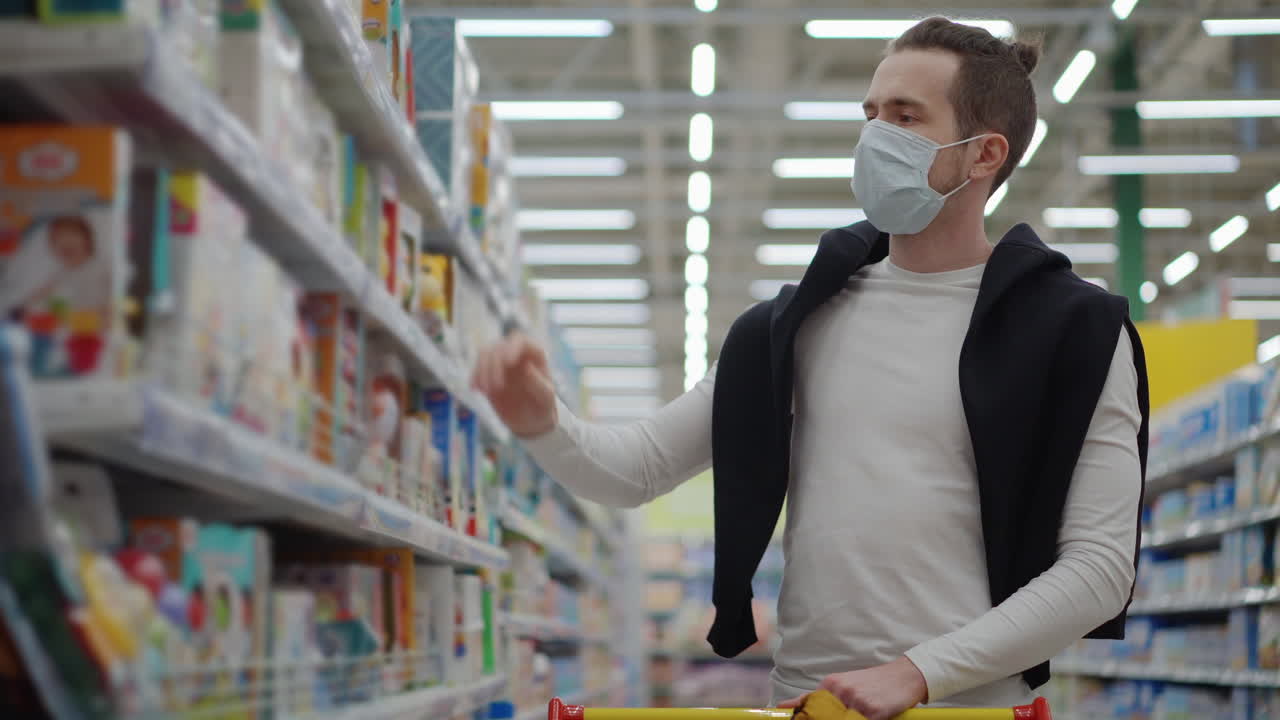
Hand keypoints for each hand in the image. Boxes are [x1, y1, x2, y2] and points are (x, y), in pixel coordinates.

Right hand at [471, 333, 557, 437]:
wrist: (530, 421)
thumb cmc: (543, 407)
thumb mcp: (545, 399)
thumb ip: (538, 383)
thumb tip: (526, 367)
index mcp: (534, 354)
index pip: (520, 340)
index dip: (512, 347)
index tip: (508, 362)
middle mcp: (516, 353)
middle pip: (499, 347)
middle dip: (494, 365)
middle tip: (497, 388)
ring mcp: (501, 361)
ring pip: (485, 353)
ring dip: (482, 370)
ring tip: (486, 391)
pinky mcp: (488, 373)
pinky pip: (477, 367)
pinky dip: (475, 376)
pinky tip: (476, 389)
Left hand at [778, 657, 927, 719]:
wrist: (904, 676)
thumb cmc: (874, 684)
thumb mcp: (847, 685)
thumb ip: (825, 698)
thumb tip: (795, 705)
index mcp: (832, 684)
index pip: (806, 702)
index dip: (795, 712)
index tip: (777, 713)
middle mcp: (841, 691)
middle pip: (821, 718)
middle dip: (817, 719)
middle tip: (840, 716)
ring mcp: (857, 701)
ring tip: (855, 714)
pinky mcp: (873, 711)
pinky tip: (867, 718)